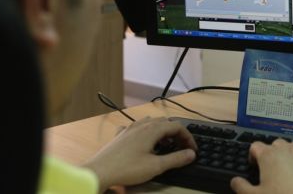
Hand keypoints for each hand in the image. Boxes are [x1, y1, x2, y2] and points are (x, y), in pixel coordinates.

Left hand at [82, 117, 196, 190]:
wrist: (100, 171)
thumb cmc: (128, 169)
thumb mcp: (156, 166)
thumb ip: (176, 159)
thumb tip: (191, 154)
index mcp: (152, 129)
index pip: (177, 126)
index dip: (188, 137)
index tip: (192, 150)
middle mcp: (141, 124)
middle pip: (165, 122)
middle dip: (176, 133)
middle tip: (181, 147)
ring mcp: (129, 128)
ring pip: (150, 122)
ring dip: (161, 131)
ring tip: (165, 144)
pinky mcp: (120, 135)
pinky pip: (136, 127)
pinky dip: (145, 132)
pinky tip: (143, 141)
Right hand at [231, 139, 292, 193]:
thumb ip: (241, 187)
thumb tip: (235, 181)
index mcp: (268, 155)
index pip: (255, 146)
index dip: (252, 155)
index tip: (254, 166)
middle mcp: (285, 149)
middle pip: (274, 144)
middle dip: (271, 153)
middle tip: (270, 170)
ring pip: (292, 146)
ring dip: (288, 154)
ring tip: (286, 168)